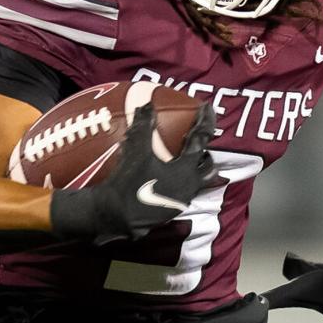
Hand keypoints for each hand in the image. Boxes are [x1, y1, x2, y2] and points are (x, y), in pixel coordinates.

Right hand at [49, 104, 216, 241]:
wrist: (114, 216)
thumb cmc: (127, 183)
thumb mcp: (136, 151)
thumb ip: (144, 127)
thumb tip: (148, 105)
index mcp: (186, 171)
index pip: (202, 140)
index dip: (206, 121)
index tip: (207, 107)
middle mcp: (189, 187)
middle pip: (208, 166)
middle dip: (205, 151)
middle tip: (197, 137)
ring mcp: (181, 201)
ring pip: (198, 181)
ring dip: (195, 167)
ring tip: (185, 155)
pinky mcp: (171, 210)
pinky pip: (184, 191)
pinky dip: (182, 179)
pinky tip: (168, 174)